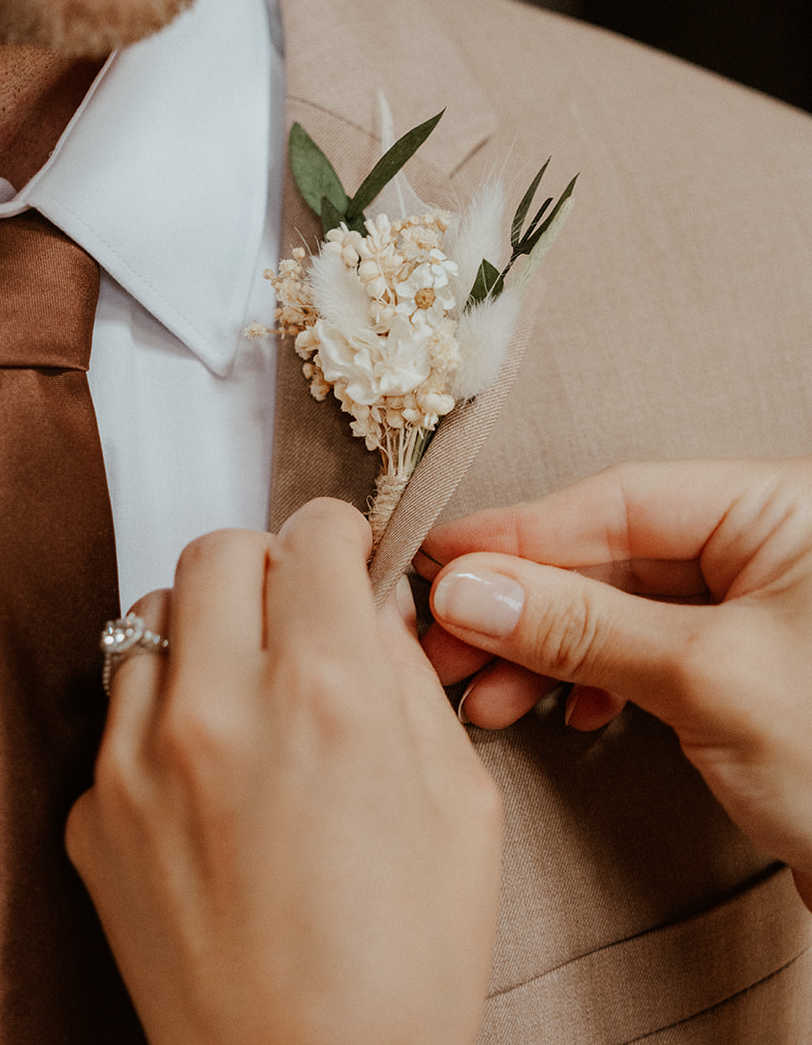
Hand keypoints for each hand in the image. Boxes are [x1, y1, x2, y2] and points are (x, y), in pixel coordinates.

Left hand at [66, 500, 501, 1044]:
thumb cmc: (404, 966)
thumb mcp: (462, 810)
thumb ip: (406, 682)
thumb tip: (367, 608)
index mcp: (327, 695)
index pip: (310, 538)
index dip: (337, 535)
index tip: (341, 553)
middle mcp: (217, 709)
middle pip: (212, 553)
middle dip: (262, 566)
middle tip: (291, 614)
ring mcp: (137, 760)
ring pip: (147, 620)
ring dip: (199, 633)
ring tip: (242, 695)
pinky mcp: (92, 812)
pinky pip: (117, 716)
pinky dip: (159, 717)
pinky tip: (203, 779)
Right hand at [418, 457, 811, 906]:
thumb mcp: (706, 679)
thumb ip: (578, 624)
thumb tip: (466, 588)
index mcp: (787, 510)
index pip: (621, 500)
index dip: (519, 533)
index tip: (436, 562)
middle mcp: (773, 547)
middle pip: (609, 554)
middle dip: (520, 605)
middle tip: (437, 644)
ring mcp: (759, 611)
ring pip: (617, 608)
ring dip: (542, 651)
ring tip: (481, 697)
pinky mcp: (745, 670)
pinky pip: (643, 652)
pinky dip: (589, 680)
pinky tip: (557, 712)